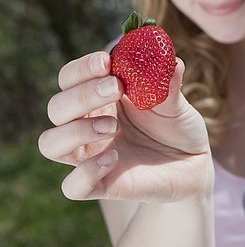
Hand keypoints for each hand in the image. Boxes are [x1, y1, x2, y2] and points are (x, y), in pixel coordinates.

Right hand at [38, 51, 212, 202]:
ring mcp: (90, 156)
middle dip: (82, 95)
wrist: (193, 164)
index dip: (81, 68)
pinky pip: (72, 186)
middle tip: (116, 88)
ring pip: (50, 144)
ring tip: (112, 126)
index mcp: (98, 98)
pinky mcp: (101, 185)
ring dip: (75, 130)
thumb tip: (172, 60)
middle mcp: (86, 124)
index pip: (70, 78)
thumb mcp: (177, 103)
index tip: (106, 61)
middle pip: (56, 107)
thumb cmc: (177, 127)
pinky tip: (113, 159)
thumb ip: (169, 84)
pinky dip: (86, 172)